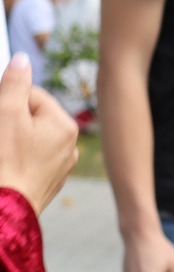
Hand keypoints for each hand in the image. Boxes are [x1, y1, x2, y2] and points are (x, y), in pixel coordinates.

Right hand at [0, 54, 78, 214]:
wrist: (3, 212)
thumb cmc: (4, 162)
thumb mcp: (7, 114)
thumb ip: (14, 84)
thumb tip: (21, 59)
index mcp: (64, 125)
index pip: (31, 95)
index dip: (6, 99)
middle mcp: (68, 146)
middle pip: (28, 118)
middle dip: (7, 120)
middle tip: (0, 135)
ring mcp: (57, 168)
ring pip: (26, 141)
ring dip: (8, 139)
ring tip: (3, 151)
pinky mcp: (43, 185)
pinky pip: (25, 162)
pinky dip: (12, 160)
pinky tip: (4, 166)